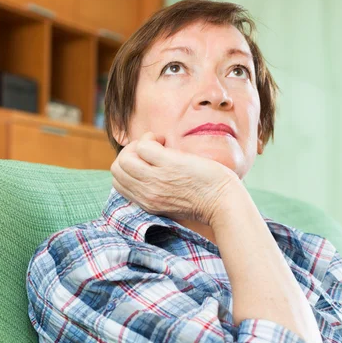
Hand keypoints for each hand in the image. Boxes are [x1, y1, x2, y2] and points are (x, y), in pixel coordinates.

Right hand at [110, 131, 238, 224]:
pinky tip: (165, 141)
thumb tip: (151, 167)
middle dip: (129, 154)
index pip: (118, 183)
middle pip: (117, 169)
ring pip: (124, 158)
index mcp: (148, 204)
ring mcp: (156, 180)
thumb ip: (158, 191)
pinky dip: (150, 138)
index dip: (128, 168)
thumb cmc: (206, 202)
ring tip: (158, 144)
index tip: (147, 162)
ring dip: (138, 145)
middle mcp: (147, 194)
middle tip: (151, 149)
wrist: (224, 204)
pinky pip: (143, 146)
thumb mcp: (173, 203)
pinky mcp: (168, 166)